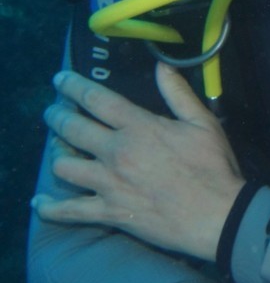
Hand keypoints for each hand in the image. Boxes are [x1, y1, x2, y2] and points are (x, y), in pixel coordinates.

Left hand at [32, 64, 244, 260]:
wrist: (218, 215)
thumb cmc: (213, 167)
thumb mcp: (203, 123)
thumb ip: (178, 93)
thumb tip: (161, 66)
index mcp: (138, 127)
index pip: (95, 99)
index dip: (73, 86)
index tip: (60, 79)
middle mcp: (116, 152)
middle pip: (71, 128)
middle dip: (56, 116)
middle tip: (52, 111)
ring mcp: (109, 184)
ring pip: (64, 166)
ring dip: (56, 154)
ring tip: (58, 149)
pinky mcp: (109, 212)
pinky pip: (69, 211)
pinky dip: (50, 208)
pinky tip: (39, 203)